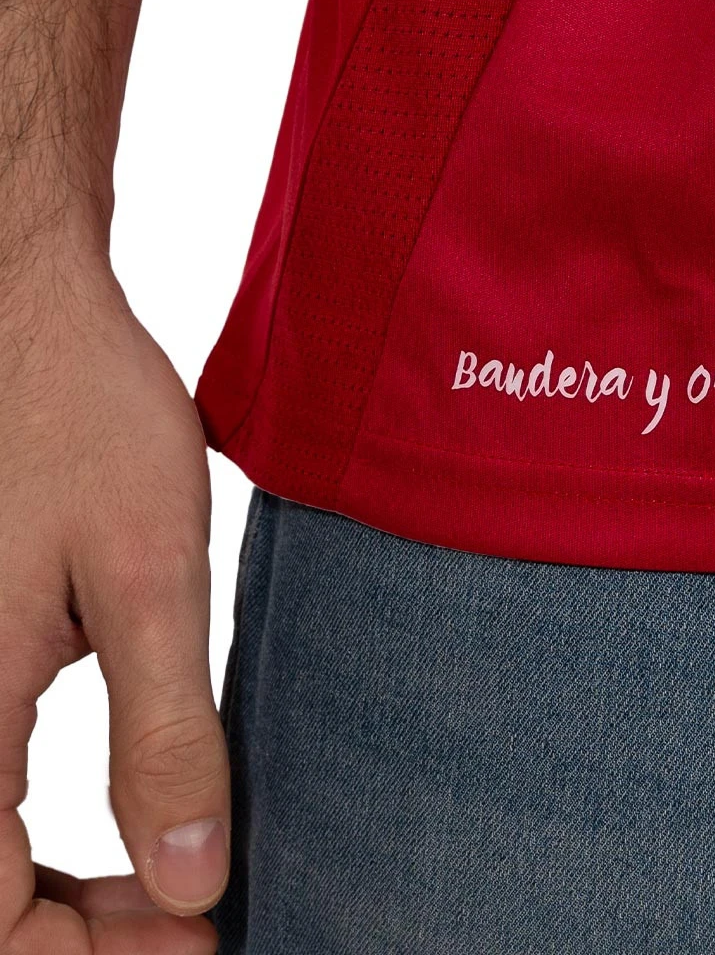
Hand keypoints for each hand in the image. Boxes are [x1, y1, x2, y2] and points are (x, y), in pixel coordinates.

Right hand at [0, 259, 226, 952]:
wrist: (24, 315)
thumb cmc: (82, 421)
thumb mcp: (150, 580)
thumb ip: (164, 736)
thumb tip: (191, 883)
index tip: (198, 943)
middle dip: (77, 935)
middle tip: (191, 916)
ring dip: (59, 889)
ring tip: (168, 878)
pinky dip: (42, 826)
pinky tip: (120, 807)